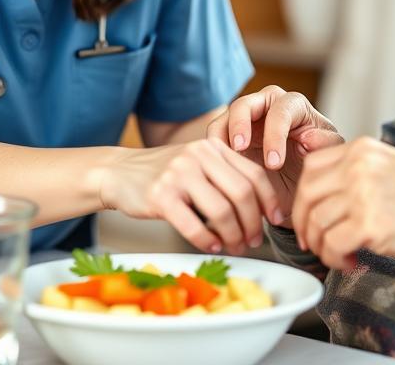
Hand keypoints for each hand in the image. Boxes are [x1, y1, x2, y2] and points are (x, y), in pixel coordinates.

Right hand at [96, 138, 279, 254]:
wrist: (119, 173)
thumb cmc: (164, 174)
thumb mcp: (197, 164)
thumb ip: (224, 177)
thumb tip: (260, 211)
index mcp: (213, 147)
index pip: (253, 174)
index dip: (269, 200)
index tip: (276, 220)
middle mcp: (198, 155)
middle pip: (242, 193)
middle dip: (253, 223)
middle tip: (253, 240)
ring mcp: (178, 174)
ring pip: (221, 211)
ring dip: (233, 235)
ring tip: (234, 247)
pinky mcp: (160, 196)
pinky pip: (193, 225)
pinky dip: (207, 240)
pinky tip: (211, 246)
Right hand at [207, 85, 343, 227]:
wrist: (296, 190)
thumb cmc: (313, 167)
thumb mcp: (325, 158)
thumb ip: (325, 145)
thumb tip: (310, 137)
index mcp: (293, 106)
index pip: (280, 111)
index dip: (275, 135)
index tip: (274, 164)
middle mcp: (265, 107)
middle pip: (245, 104)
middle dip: (240, 124)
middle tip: (239, 148)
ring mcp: (242, 122)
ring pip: (223, 119)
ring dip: (220, 138)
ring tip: (223, 161)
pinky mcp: (227, 139)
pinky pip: (213, 141)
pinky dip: (213, 154)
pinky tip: (218, 172)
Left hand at [292, 137, 394, 270]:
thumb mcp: (385, 165)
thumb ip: (353, 171)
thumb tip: (321, 197)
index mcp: (359, 150)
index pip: (311, 169)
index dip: (304, 197)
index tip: (308, 216)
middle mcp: (356, 167)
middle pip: (307, 195)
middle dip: (304, 224)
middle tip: (312, 242)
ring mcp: (361, 194)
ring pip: (317, 223)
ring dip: (322, 247)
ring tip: (341, 255)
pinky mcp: (369, 224)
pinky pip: (332, 244)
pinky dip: (334, 258)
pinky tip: (350, 262)